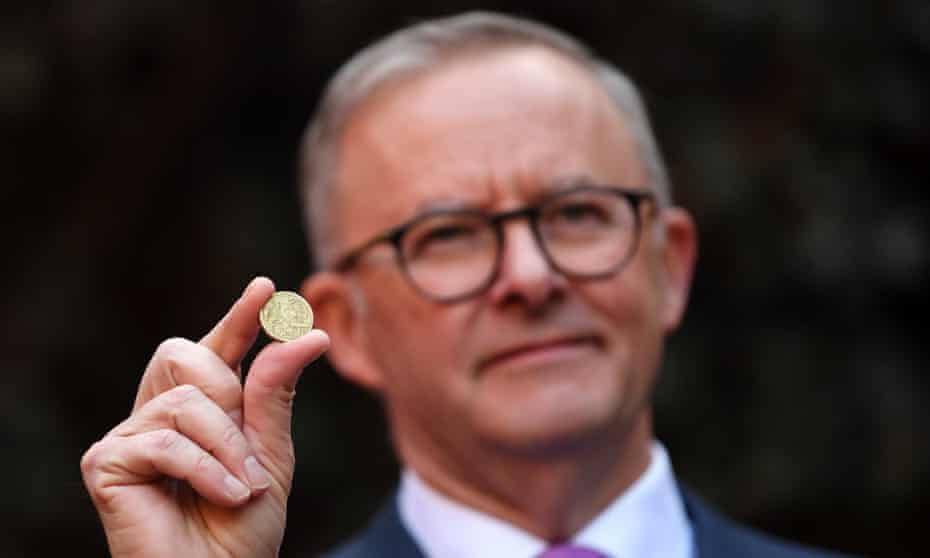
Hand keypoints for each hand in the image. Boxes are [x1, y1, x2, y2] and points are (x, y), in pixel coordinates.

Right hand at [81, 277, 329, 557]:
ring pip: (185, 399)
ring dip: (227, 447)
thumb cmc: (242, 527)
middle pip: (186, 354)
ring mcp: (129, 435)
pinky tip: (220, 496)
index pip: (216, 351)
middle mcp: (159, 413)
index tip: (266, 287)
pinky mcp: (105, 462)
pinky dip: (204, 470)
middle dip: (229, 397)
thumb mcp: (271, 454)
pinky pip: (165, 440)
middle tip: (244, 451)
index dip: (238, 319)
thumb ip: (276, 393)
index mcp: (201, 408)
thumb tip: (308, 334)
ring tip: (238, 488)